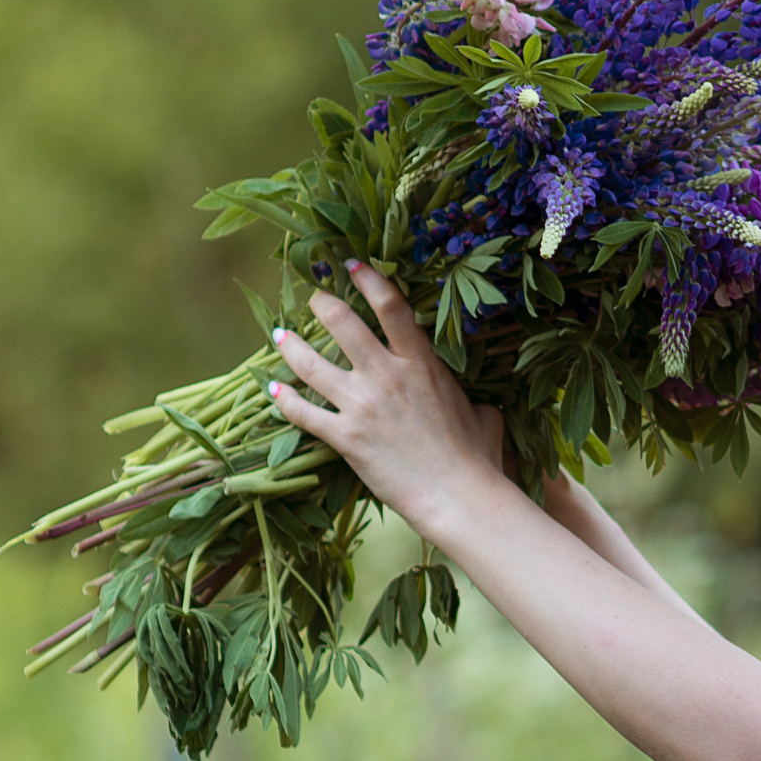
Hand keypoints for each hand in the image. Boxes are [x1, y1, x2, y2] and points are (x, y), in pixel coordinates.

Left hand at [266, 264, 506, 539]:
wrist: (457, 495)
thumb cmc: (477, 457)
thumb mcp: (485, 416)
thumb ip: (472, 400)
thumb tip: (479, 406)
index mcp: (421, 364)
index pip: (391, 307)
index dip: (368, 280)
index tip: (351, 266)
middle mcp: (386, 376)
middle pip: (342, 324)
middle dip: (322, 304)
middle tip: (314, 298)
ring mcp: (361, 405)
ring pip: (311, 365)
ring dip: (291, 347)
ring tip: (280, 336)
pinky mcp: (344, 437)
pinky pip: (303, 412)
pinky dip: (285, 399)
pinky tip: (275, 390)